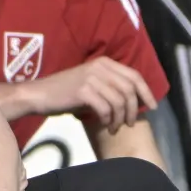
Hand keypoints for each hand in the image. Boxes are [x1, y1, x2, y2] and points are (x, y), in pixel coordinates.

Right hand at [24, 56, 156, 129]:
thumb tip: (131, 102)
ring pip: (119, 101)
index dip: (146, 92)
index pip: (134, 76)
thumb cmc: (63, 93)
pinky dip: (107, 120)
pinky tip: (103, 125)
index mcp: (104, 62)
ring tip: (114, 127)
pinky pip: (106, 108)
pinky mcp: (83, 91)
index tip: (152, 107)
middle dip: (134, 109)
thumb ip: (109, 87)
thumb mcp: (89, 84)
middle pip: (130, 90)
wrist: (38, 95)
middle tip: (130, 123)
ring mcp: (91, 78)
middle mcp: (100, 67)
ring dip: (120, 118)